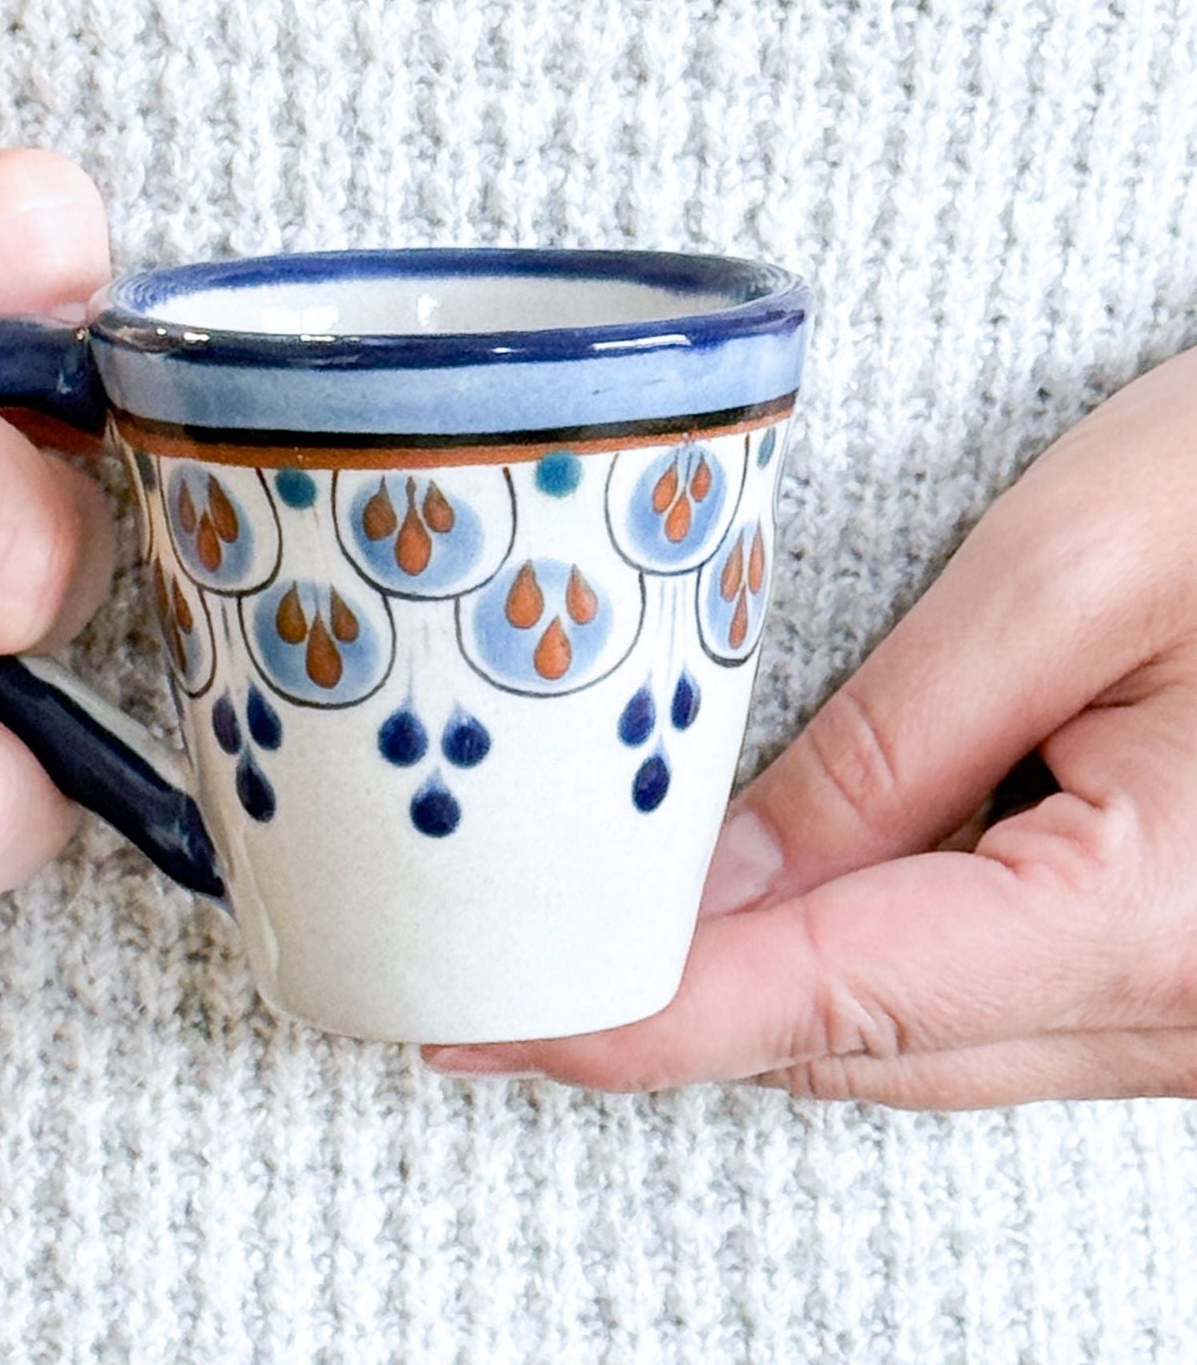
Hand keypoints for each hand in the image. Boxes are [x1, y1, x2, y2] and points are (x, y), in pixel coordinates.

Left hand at [426, 347, 1196, 1106]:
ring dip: (771, 984)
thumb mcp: (1069, 577)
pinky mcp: (1178, 967)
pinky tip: (782, 900)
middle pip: (866, 1040)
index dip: (642, 1018)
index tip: (491, 1028)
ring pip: (919, 1037)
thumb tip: (720, 887)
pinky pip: (983, 1002)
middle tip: (521, 960)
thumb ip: (883, 751)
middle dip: (685, 1005)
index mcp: (1161, 917)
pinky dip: (866, 963)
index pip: (832, 997)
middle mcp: (1190, 1011)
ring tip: (621, 922)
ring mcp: (1196, 1011)